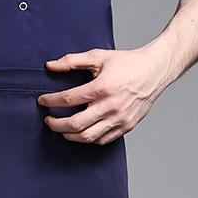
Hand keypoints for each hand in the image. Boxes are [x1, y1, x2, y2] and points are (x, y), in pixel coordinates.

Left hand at [37, 48, 164, 144]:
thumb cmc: (127, 63)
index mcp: (102, 88)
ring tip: (62, 129)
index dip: (51, 101)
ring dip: (69, 136)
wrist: (154, 71)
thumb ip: (72, 61)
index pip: (68, 99)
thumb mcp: (98, 56)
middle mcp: (111, 106)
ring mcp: (119, 119)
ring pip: (88, 137)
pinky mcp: (126, 126)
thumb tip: (50, 66)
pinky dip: (88, 139)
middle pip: (75, 124)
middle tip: (48, 120)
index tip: (42, 101)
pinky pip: (103, 140)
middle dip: (56, 124)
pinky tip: (81, 132)